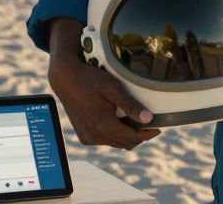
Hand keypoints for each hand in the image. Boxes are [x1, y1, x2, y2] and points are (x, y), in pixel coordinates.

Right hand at [46, 17, 161, 149]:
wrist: (65, 79)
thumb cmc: (90, 80)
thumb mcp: (113, 89)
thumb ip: (131, 105)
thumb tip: (148, 118)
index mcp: (103, 126)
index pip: (132, 138)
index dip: (147, 134)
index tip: (157, 127)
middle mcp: (94, 136)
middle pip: (125, 143)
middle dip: (139, 135)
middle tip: (148, 123)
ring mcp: (87, 137)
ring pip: (115, 143)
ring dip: (126, 135)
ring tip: (134, 120)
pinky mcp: (83, 135)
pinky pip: (104, 140)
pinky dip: (114, 134)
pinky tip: (118, 121)